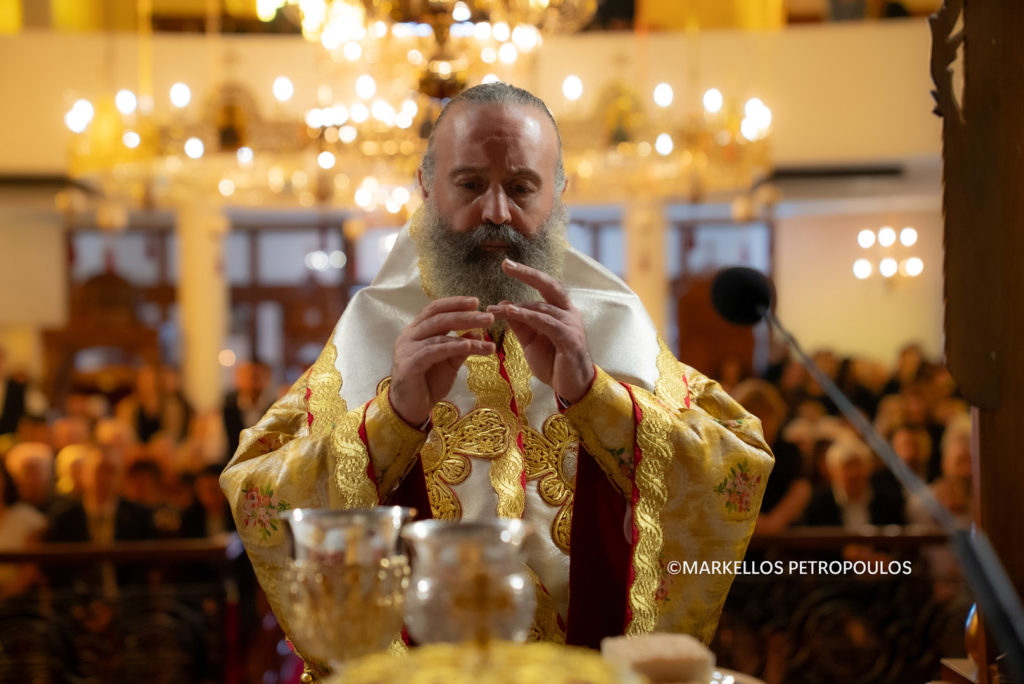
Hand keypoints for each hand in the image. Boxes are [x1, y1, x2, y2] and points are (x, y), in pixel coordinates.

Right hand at [390, 297, 495, 425]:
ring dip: (464, 334)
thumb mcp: (450, 363)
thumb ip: (460, 348)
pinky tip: (468, 347)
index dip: (455, 303)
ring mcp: (407, 349)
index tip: (476, 302)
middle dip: (465, 316)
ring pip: (438, 335)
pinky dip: (451, 347)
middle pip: (439, 318)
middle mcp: (409, 336)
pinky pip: (432, 351)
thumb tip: (477, 333)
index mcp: (417, 330)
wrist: (412, 408)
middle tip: (488, 317)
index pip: (435, 309)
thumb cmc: (429, 383)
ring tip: (485, 334)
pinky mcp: (409, 364)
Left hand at [487, 259, 594, 402]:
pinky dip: (529, 317)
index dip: (527, 275)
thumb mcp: (531, 341)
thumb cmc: (554, 362)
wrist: (573, 387)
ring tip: (494, 308)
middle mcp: (569, 313)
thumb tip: (503, 304)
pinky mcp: (570, 340)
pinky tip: (512, 313)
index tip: (506, 264)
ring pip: (542, 308)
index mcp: (561, 311)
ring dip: (517, 307)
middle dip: (527, 274)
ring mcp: (571, 326)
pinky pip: (547, 324)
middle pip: (549, 286)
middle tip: (506, 265)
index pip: (544, 286)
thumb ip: (519, 323)